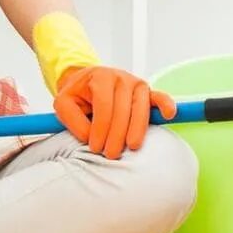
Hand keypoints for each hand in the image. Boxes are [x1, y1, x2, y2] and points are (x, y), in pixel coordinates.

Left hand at [52, 65, 176, 159]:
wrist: (86, 81)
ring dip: (137, 129)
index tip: (94, 147)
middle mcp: (121, 77)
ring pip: (140, 107)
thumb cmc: (76, 95)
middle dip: (116, 134)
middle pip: (122, 109)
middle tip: (110, 154)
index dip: (100, 128)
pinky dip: (165, 105)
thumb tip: (90, 137)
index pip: (104, 105)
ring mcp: (136, 83)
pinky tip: (169, 115)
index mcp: (100, 77)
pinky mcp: (146, 91)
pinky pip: (159, 97)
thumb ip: (73, 120)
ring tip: (131, 147)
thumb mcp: (63, 104)